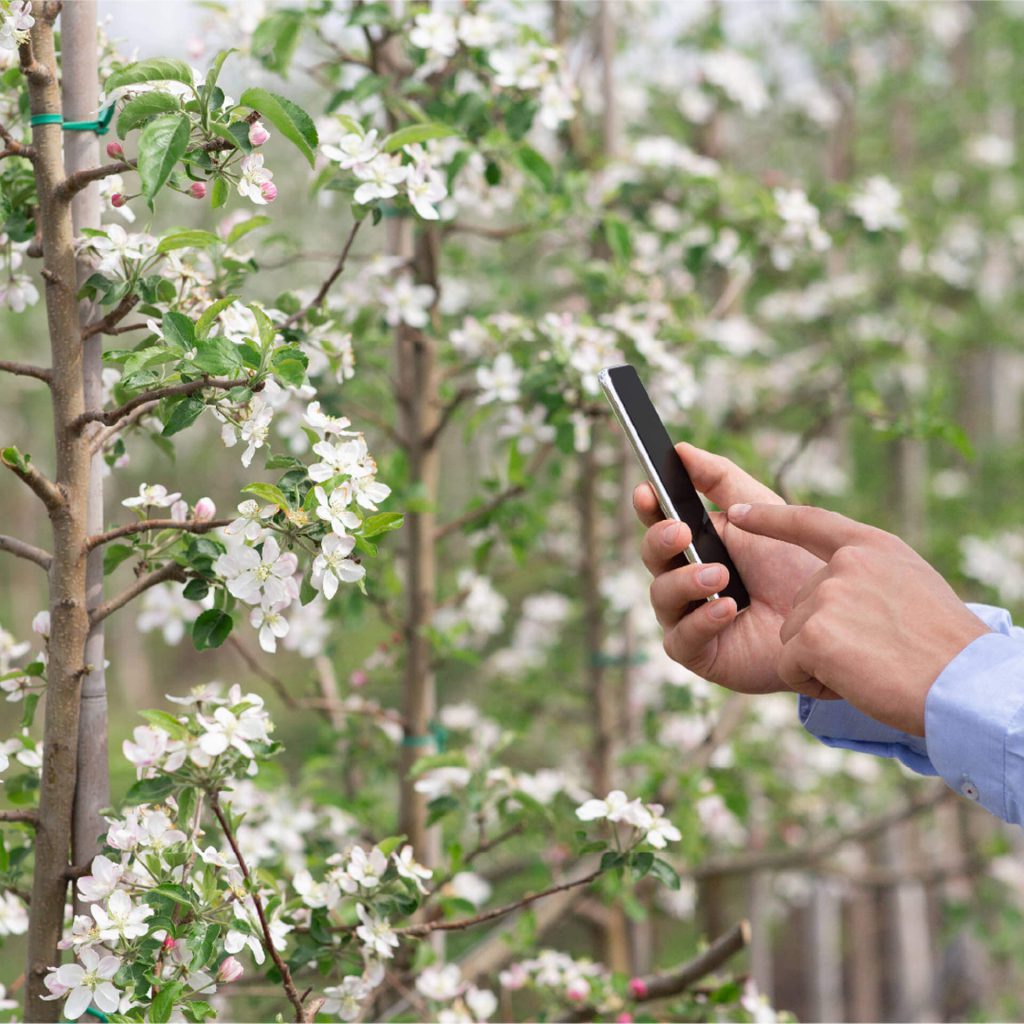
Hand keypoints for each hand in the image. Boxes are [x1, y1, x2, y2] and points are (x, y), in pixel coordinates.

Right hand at [634, 443, 839, 698]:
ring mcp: (688, 617)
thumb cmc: (794, 567)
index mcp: (695, 545)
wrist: (832, 622)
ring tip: (719, 576)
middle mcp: (684, 581)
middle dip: (660, 540)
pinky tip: (726, 607)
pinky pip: (681, 638)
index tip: (646, 490)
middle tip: (681, 532)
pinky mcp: (700, 654)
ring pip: (661, 596)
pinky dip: (701, 619)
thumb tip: (682, 450)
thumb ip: (721, 480)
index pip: (658, 523)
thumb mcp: (761, 512)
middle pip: (651, 556)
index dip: (648, 506)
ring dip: (686, 581)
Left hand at [726, 502, 990, 735]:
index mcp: (872, 547)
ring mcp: (827, 596)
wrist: (963, 686)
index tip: (736, 513)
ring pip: (791, 637)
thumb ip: (866, 575)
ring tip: (870, 666)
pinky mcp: (813, 635)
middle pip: (800, 604)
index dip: (769, 518)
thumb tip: (830, 583)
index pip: (810, 522)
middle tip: (876, 651)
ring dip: (819, 661)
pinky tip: (853, 681)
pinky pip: (787, 665)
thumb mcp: (910, 586)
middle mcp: (846, 564)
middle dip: (824, 637)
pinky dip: (813, 683)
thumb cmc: (943, 647)